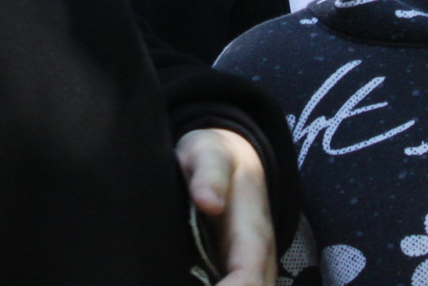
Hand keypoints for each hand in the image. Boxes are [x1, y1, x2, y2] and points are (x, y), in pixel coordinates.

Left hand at [176, 128, 275, 285]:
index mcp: (254, 236)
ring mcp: (249, 273)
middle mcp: (258, 262)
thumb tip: (208, 201)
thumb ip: (209, 173)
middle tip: (169, 284)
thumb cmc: (215, 157)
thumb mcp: (209, 154)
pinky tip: (177, 282)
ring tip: (169, 283)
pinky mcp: (235, 277)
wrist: (233, 158)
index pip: (248, 280)